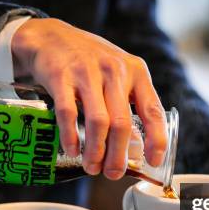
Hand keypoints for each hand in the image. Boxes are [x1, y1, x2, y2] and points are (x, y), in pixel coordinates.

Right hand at [11, 18, 166, 179]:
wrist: (51, 36)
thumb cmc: (89, 61)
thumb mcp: (117, 74)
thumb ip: (128, 104)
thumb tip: (138, 144)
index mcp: (135, 72)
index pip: (153, 110)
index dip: (156, 139)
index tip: (154, 160)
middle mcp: (114, 71)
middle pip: (122, 123)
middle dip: (118, 155)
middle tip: (113, 173)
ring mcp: (87, 73)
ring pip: (98, 121)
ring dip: (96, 150)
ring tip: (92, 166)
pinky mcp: (61, 76)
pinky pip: (68, 113)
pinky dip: (70, 136)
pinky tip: (72, 150)